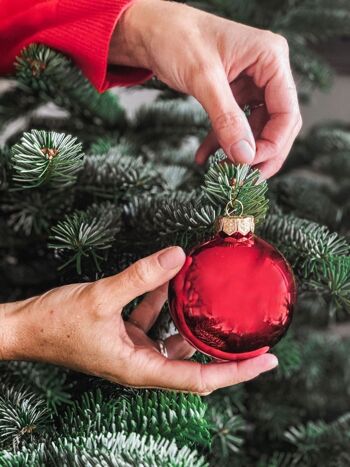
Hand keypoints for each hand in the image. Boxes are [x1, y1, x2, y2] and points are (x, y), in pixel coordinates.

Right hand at [0, 247, 276, 393]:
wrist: (25, 328)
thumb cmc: (56, 323)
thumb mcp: (101, 297)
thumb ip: (140, 277)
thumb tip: (177, 255)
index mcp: (138, 368)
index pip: (200, 378)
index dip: (236, 372)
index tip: (266, 362)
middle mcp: (140, 365)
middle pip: (194, 365)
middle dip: (224, 352)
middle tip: (254, 337)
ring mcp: (132, 351)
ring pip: (174, 341)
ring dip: (191, 321)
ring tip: (213, 300)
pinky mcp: (123, 337)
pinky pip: (153, 322)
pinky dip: (163, 304)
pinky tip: (167, 281)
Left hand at [109, 0, 301, 178]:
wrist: (152, 30)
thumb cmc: (177, 38)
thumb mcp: (203, 79)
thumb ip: (226, 119)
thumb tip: (244, 156)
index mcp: (270, 59)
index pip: (287, 112)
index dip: (273, 144)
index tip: (250, 166)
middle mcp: (267, 71)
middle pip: (278, 123)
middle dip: (262, 153)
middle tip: (246, 178)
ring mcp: (252, 83)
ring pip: (257, 128)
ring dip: (240, 151)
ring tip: (224, 172)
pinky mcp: (234, 93)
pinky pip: (235, 124)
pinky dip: (221, 142)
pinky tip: (204, 157)